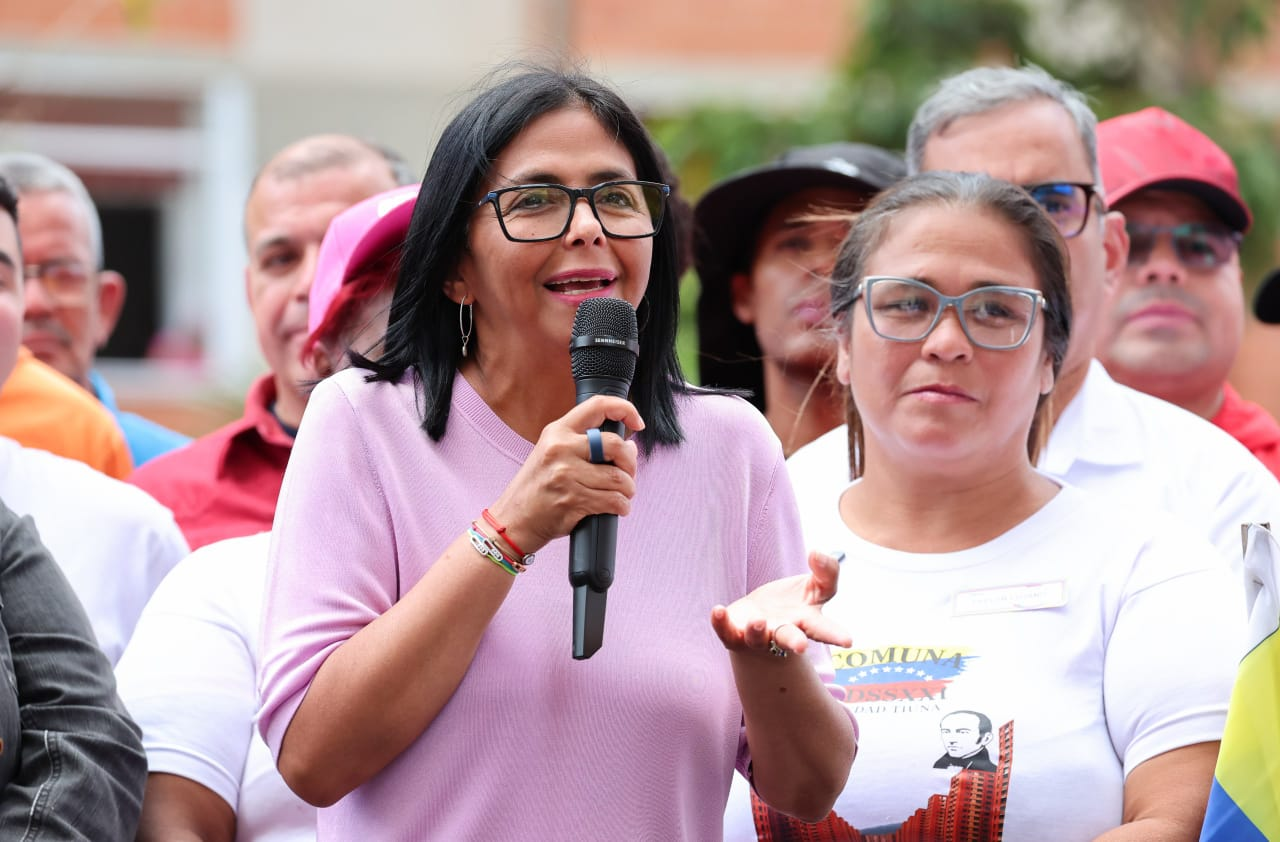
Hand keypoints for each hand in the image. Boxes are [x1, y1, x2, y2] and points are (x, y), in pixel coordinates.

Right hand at [488, 395, 644, 553]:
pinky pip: (613, 501)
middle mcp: (560, 449)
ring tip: (622, 495)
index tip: (637, 423)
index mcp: (557, 431)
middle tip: (628, 474)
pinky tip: (617, 508)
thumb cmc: (536, 489)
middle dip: (630, 463)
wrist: (513, 521)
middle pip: (615, 445)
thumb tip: (629, 446)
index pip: (598, 405)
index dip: (625, 409)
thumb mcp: (551, 454)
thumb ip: (585, 445)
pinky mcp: (572, 500)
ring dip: (628, 490)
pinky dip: (622, 506)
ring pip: (618, 478)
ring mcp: (566, 475)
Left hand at [710, 550, 850, 656]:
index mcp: (806, 622)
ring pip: (757, 638)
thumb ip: (826, 572)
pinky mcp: (734, 634)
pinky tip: (718, 610)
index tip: (848, 641)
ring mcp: (758, 636)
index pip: (824, 629)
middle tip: (801, 646)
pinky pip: (726, 631)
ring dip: (757, 631)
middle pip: (789, 639)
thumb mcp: (815, 587)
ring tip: (757, 621)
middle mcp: (782, 632)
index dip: (836, 635)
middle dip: (794, 642)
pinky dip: (721, 623)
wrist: (757, 623)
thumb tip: (818, 553)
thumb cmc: (792, 604)